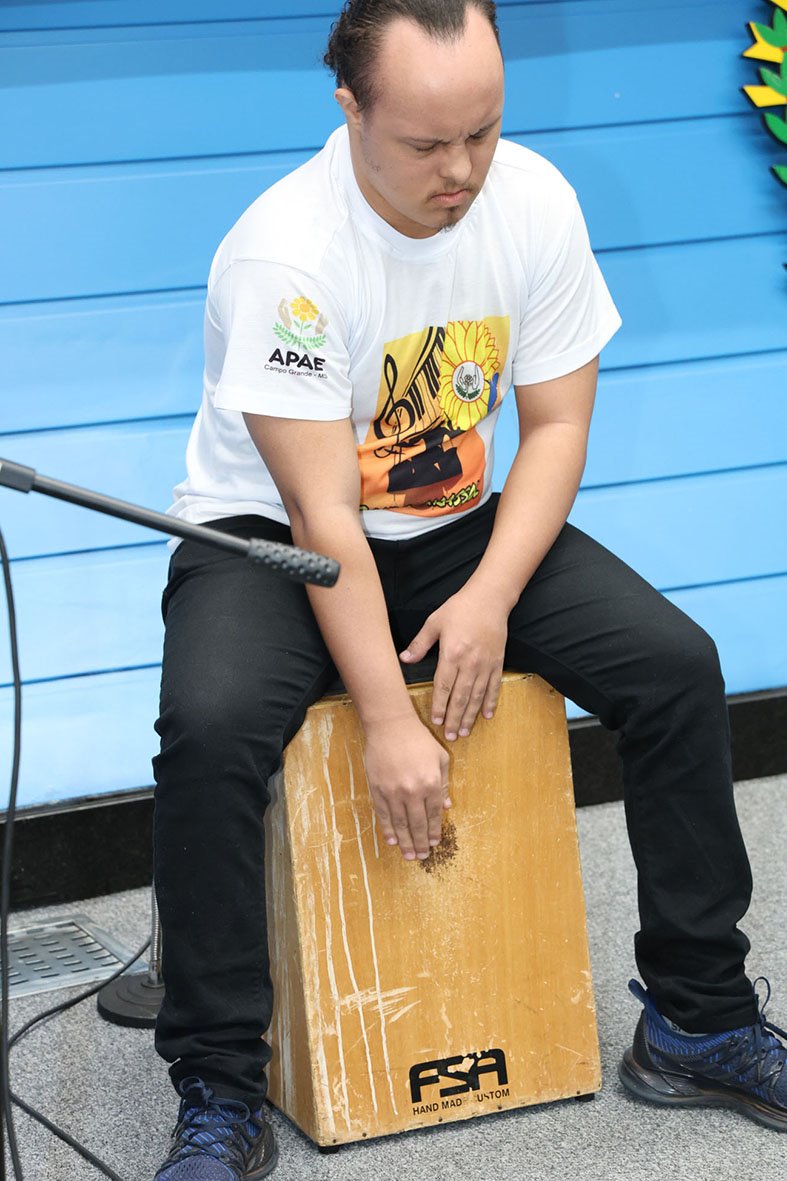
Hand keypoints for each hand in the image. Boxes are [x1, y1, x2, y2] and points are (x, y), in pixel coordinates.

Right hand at [363, 715, 450, 861]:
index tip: (435, 843)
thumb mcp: (440, 757)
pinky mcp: (378, 789)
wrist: (390, 726)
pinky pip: (384, 815)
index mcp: (431, 783)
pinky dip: (388, 830)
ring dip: (405, 842)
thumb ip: (444, 783)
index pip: (433, 814)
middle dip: (420, 843)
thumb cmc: (418, 739)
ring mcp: (393, 792)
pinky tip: (392, 841)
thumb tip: (445, 807)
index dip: (434, 831)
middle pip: (417, 824)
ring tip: (409, 856)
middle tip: (422, 857)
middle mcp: (413, 791)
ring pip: (400, 823)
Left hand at [400, 588, 506, 739]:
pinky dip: (490, 702)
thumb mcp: (434, 622)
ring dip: (470, 716)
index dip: (439, 705)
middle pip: (461, 697)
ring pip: (477, 696)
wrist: (490, 599)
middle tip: (451, 736)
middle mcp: (470, 663)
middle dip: (455, 718)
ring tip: (465, 732)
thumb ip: (420, 644)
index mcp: (452, 654)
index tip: (436, 721)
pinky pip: (494, 687)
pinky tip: (486, 716)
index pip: (443, 686)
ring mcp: (485, 664)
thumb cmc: (459, 608)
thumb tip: (404, 659)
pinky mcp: (497, 662)